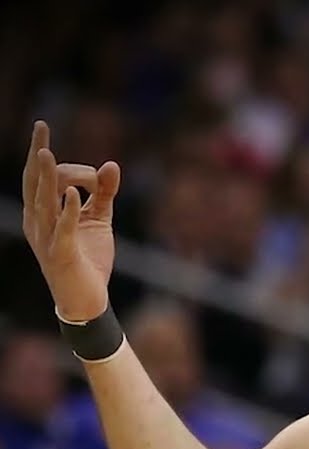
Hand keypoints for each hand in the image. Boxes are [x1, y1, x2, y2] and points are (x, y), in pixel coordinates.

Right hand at [21, 120, 120, 321]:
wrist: (87, 299)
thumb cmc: (88, 258)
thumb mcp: (99, 220)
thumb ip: (105, 193)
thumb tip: (111, 164)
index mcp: (43, 213)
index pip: (40, 177)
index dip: (47, 156)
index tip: (54, 137)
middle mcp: (39, 223)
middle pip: (34, 183)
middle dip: (37, 155)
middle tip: (40, 127)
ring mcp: (48, 239)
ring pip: (43, 202)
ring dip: (47, 178)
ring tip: (47, 154)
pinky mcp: (63, 254)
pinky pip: (62, 230)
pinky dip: (67, 211)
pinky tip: (72, 194)